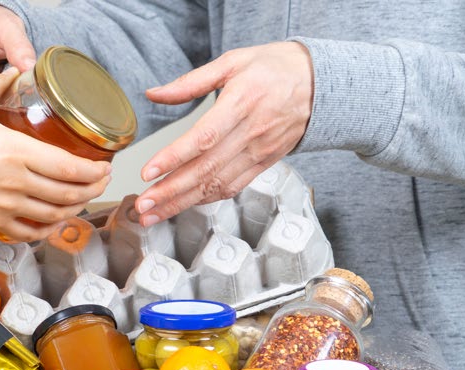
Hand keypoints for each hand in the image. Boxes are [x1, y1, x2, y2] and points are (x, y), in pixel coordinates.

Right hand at [0, 69, 111, 242]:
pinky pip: (30, 232)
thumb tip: (14, 73)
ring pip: (54, 215)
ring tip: (83, 199)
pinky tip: (54, 222)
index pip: (71, 167)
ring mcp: (7, 206)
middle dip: (93, 189)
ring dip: (75, 209)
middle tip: (101, 181)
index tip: (105, 167)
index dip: (95, 171)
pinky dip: (47, 229)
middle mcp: (17, 183)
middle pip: (69, 193)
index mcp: (17, 153)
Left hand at [135, 42, 312, 224]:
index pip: (204, 138)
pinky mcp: (264, 164)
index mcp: (242, 103)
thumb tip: (154, 93)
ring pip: (217, 185)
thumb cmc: (275, 68)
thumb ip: (190, 82)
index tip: (149, 172)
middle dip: (171, 191)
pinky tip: (183, 206)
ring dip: (182, 203)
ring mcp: (259, 152)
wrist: (320, 84)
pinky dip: (206, 200)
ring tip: (153, 213)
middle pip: (206, 169)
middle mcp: (251, 133)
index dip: (174, 158)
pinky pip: (233, 187)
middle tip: (143, 205)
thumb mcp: (233, 61)